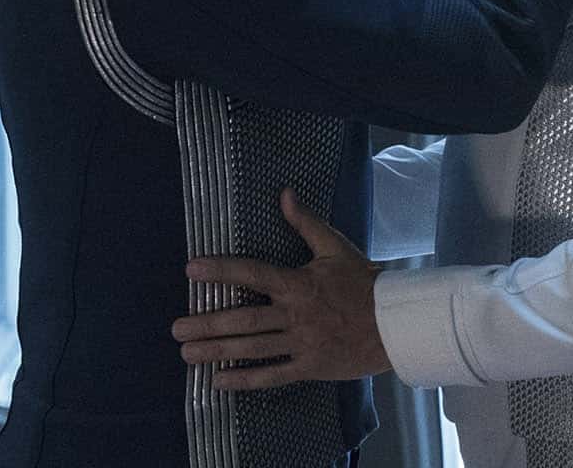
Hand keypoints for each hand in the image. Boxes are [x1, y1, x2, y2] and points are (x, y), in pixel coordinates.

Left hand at [172, 188, 389, 390]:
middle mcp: (295, 314)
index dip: (221, 271)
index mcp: (298, 283)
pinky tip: (219, 380)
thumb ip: (306, 223)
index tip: (191, 270)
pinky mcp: (309, 367)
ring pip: (252, 348)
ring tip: (187, 354)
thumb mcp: (335, 247)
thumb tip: (285, 193)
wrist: (395, 323)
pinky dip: (245, 379)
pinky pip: (272, 375)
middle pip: (244, 320)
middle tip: (177, 329)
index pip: (252, 274)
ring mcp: (301, 344)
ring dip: (216, 351)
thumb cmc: (364, 282)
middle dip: (207, 323)